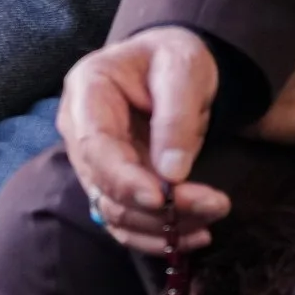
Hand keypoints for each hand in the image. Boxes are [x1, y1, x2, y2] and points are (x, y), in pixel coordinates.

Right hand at [57, 27, 230, 256]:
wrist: (171, 67)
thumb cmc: (173, 58)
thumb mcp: (183, 69)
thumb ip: (175, 116)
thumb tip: (172, 173)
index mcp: (87, 90)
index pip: (94, 146)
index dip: (124, 179)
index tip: (163, 199)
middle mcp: (79, 130)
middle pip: (104, 186)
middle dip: (157, 208)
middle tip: (215, 204)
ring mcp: (93, 161)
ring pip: (115, 211)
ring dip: (163, 226)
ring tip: (213, 216)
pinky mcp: (112, 183)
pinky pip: (126, 221)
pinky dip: (157, 236)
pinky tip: (194, 234)